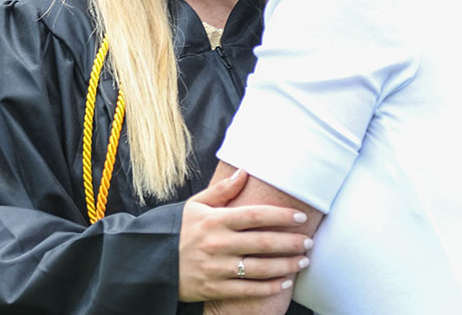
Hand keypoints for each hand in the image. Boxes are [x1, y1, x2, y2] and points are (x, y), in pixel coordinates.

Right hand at [178, 171, 312, 301]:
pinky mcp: (215, 288)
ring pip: (261, 268)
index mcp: (215, 220)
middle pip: (264, 242)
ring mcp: (217, 268)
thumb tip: (245, 171)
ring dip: (287, 265)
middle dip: (291, 242)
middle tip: (309, 241)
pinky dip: (270, 288)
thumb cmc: (178, 231)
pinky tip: (284, 282)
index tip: (301, 216)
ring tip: (303, 262)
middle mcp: (218, 243)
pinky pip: (248, 290)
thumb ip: (222, 191)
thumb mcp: (195, 206)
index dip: (282, 215)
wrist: (153, 262)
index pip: (256, 215)